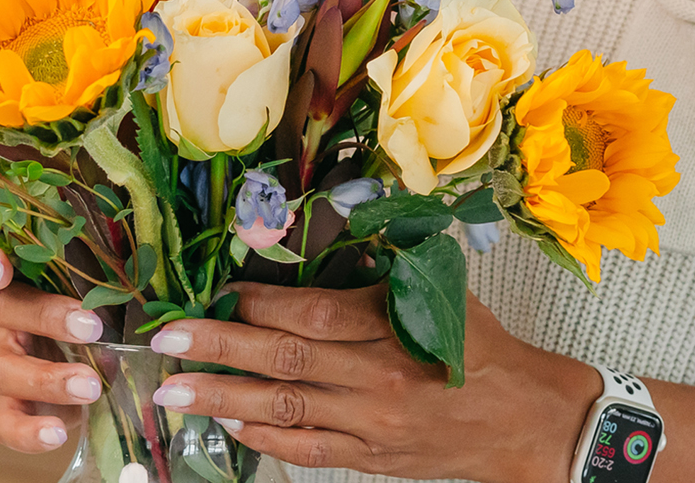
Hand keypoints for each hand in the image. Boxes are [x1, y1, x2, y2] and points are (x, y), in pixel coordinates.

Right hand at [0, 227, 107, 454]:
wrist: (101, 360)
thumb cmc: (102, 303)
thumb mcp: (104, 279)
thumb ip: (107, 269)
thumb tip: (147, 269)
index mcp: (16, 273)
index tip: (0, 267)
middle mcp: (2, 314)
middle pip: (0, 308)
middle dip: (47, 317)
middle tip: (92, 327)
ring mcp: (3, 360)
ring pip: (4, 368)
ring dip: (48, 377)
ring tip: (90, 386)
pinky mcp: (13, 405)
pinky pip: (6, 423)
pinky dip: (28, 432)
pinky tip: (57, 434)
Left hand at [148, 282, 601, 482]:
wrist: (528, 421)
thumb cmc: (484, 351)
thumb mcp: (443, 295)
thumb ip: (383, 273)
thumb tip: (326, 235)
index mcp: (398, 328)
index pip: (314, 315)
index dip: (259, 306)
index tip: (218, 295)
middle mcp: (381, 379)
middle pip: (286, 361)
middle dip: (219, 349)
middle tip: (166, 342)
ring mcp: (374, 425)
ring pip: (286, 409)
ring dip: (223, 399)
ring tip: (173, 393)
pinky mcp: (372, 459)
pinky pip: (307, 451)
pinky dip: (264, 439)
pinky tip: (228, 424)